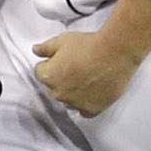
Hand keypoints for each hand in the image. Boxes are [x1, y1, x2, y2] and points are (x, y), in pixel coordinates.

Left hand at [34, 28, 148, 116]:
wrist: (115, 52)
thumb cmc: (89, 45)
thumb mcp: (63, 40)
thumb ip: (45, 48)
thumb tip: (36, 50)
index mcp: (48, 76)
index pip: (41, 72)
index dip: (52, 63)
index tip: (63, 58)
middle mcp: (58, 93)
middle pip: (54, 87)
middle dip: (61, 79)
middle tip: (77, 66)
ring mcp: (75, 103)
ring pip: (69, 100)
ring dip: (74, 92)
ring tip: (88, 77)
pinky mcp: (92, 109)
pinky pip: (84, 111)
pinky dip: (87, 103)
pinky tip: (93, 93)